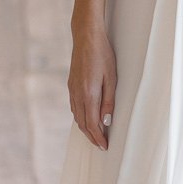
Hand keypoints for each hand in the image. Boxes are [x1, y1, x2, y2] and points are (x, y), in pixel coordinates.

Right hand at [68, 24, 116, 149]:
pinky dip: (80, 117)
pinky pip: (74, 107)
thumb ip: (108, 101)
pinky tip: (87, 118)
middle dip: (92, 137)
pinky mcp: (70, 86)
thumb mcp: (111, 77)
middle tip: (101, 145)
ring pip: (77, 117)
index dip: (98, 138)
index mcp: (89, 94)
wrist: (86, 37)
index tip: (105, 146)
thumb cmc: (102, 54)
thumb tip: (106, 122)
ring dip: (85, 128)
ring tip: (96, 135)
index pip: (92, 124)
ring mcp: (72, 90)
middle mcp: (77, 95)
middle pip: (82, 124)